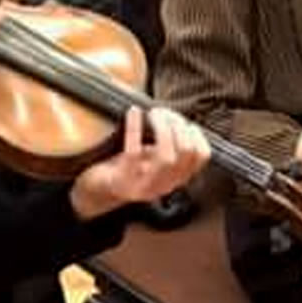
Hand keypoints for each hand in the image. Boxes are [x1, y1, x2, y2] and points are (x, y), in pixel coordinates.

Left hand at [70, 107, 211, 215]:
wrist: (99, 190)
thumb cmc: (128, 167)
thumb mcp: (154, 159)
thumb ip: (168, 144)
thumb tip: (175, 115)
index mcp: (177, 178)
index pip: (202, 157)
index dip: (197, 134)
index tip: (185, 122)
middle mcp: (165, 184)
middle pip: (186, 153)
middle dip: (178, 126)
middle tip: (164, 112)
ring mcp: (145, 185)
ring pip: (166, 157)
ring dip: (163, 128)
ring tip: (154, 113)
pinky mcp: (124, 181)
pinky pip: (133, 153)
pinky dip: (134, 128)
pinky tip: (133, 111)